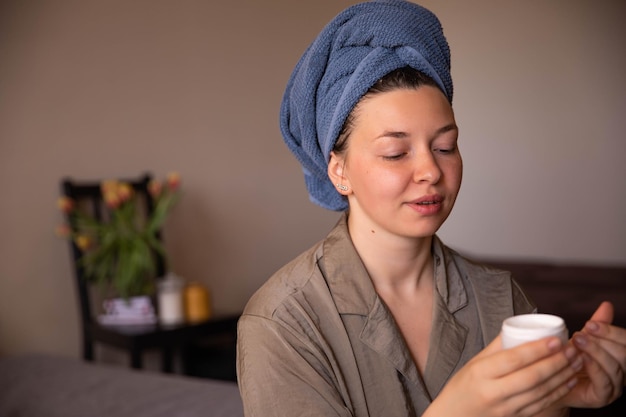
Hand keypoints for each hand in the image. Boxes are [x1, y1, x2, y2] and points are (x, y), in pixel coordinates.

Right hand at [425, 334, 580, 416]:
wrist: (454, 415)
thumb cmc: (463, 385)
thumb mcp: (475, 362)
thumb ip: (498, 347)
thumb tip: (520, 328)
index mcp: (481, 372)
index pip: (513, 359)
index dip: (537, 350)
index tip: (555, 340)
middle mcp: (493, 392)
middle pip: (531, 377)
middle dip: (555, 362)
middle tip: (571, 349)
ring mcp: (505, 408)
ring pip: (540, 392)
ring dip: (561, 376)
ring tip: (575, 362)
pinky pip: (541, 404)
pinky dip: (557, 392)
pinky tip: (568, 380)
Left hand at [561, 301, 625, 407]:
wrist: (550, 382)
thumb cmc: (568, 360)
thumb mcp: (583, 339)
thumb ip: (598, 325)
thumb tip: (607, 305)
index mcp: (620, 357)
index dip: (612, 331)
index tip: (591, 324)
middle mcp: (621, 372)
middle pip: (624, 354)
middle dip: (603, 341)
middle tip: (581, 334)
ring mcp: (614, 387)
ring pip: (614, 367)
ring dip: (595, 351)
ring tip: (578, 342)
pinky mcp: (602, 397)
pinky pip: (604, 382)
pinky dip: (594, 368)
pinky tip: (582, 358)